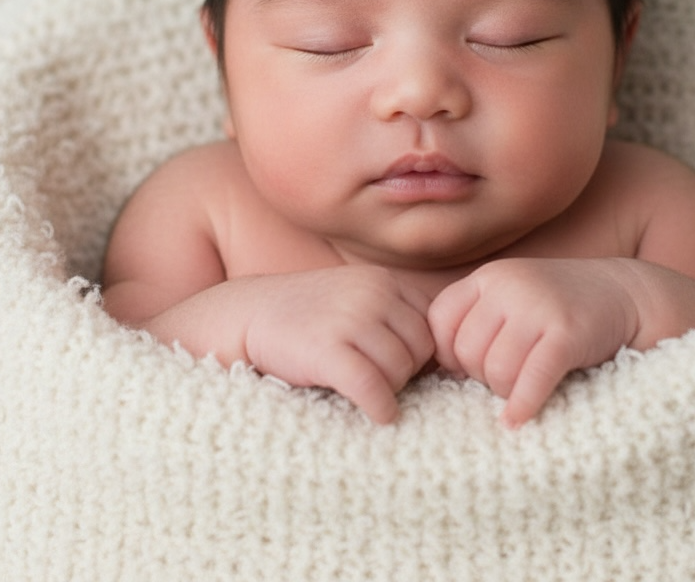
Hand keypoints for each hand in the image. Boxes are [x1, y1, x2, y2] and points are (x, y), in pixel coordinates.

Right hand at [241, 266, 434, 424]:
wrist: (247, 315)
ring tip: (363, 389)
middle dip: (407, 372)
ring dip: (389, 389)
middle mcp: (374, 293)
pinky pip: (374, 388)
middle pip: (422, 349)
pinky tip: (376, 415)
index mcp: (385, 280)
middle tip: (377, 379)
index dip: (425, 353)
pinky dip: (381, 408)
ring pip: (401, 371)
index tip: (409, 370)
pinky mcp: (327, 350)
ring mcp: (351, 319)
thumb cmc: (308, 316)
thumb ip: (396, 316)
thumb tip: (448, 360)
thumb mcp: (357, 299)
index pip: (433, 323)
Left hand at [428, 258, 639, 426]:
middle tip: (506, 376)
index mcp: (488, 277)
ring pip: (495, 370)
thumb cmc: (557, 306)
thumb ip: (476, 321)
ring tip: (523, 386)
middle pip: (466, 351)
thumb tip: (435, 369)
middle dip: (480, 376)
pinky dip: (523, 405)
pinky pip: (531, 379)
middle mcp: (508, 285)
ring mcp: (538, 307)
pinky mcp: (567, 332)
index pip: (439, 321)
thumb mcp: (511, 299)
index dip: (448, 353)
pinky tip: (520, 419)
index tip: (468, 367)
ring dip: (505, 391)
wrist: (624, 294)